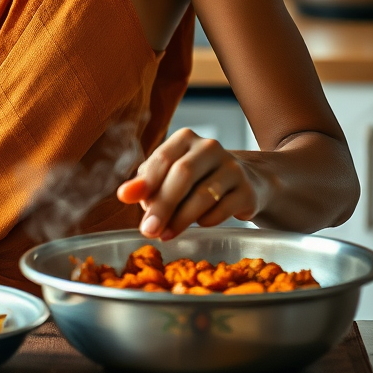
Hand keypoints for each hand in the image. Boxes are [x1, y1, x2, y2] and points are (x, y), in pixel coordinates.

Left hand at [116, 129, 257, 238]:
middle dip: (163, 205)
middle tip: (148, 230)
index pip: (162, 158)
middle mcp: (210, 147)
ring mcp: (232, 167)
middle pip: (182, 175)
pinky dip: (205, 221)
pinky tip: (198, 225)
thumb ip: (146, 184)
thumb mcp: (169, 175)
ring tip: (166, 234)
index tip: (126, 200)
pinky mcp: (247, 190)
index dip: (145, 181)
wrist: (245, 181)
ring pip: (202, 195)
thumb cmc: (197, 178)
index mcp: (186, 138)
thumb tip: (124, 194)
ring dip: (180, 219)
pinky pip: (222, 209)